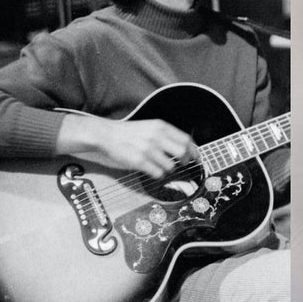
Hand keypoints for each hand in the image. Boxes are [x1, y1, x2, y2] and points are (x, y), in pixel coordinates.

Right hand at [58, 115, 198, 176]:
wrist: (105, 135)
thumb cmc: (128, 132)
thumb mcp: (149, 126)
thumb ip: (165, 134)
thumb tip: (185, 147)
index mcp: (160, 126)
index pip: (186, 139)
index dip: (194, 150)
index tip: (197, 157)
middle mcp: (156, 137)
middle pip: (183, 152)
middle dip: (186, 161)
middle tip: (184, 164)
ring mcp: (148, 149)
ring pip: (171, 166)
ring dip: (168, 169)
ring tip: (160, 166)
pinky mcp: (139, 161)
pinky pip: (158, 173)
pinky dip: (158, 174)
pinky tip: (152, 170)